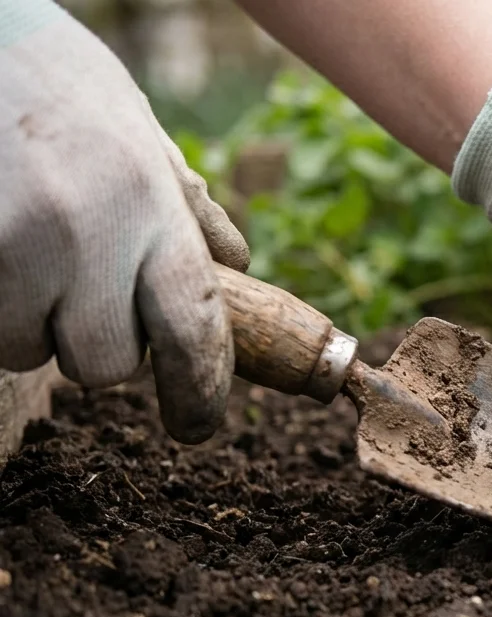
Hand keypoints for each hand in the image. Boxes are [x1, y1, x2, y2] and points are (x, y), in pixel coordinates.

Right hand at [0, 2, 249, 443]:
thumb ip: (184, 208)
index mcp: (148, 205)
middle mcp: (87, 233)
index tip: (197, 423)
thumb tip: (233, 264)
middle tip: (86, 295)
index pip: (192, 327)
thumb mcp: (139, 135)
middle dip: (100, 346)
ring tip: (31, 252)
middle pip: (106, 363)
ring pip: (33, 351)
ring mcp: (12, 246)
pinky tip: (0, 249)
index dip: (200, 389)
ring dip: (36, 325)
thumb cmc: (55, 84)